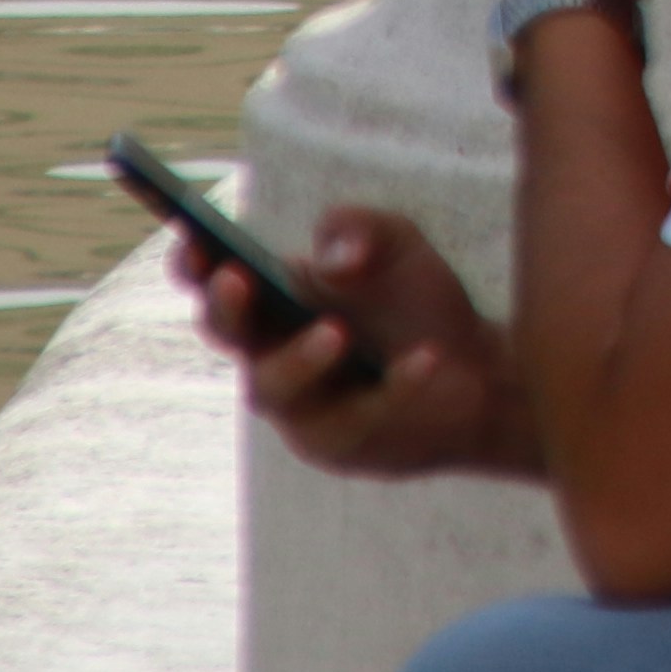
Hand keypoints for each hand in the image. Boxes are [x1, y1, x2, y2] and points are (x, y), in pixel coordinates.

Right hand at [177, 206, 521, 482]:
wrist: (477, 368)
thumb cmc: (418, 302)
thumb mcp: (399, 246)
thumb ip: (362, 229)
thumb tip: (333, 262)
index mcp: (272, 296)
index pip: (213, 278)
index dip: (192, 262)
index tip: (195, 238)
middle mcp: (271, 350)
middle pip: (224, 331)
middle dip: (223, 306)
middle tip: (237, 278)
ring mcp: (297, 402)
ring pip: (271, 387)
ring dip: (298, 358)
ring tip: (338, 333)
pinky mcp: (336, 442)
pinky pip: (352, 418)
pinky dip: (394, 386)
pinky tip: (428, 358)